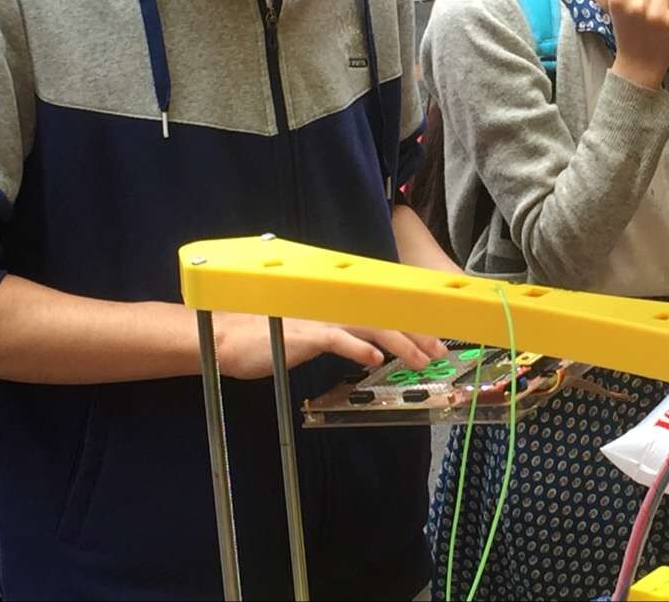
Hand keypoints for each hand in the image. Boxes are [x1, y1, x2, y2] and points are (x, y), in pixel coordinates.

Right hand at [212, 312, 447, 379]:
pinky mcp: (304, 334)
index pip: (382, 313)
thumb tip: (371, 348)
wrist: (227, 337)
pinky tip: (375, 359)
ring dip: (400, 343)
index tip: (434, 341)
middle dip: (417, 334)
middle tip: (441, 352)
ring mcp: (320, 319)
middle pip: (385, 317)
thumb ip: (341, 336)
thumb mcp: (312, 335)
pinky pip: (336, 338)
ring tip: (421, 359)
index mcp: (336, 308)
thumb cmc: (266, 337)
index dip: (411, 325)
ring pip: (370, 326)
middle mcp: (333, 308)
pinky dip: (358, 347)